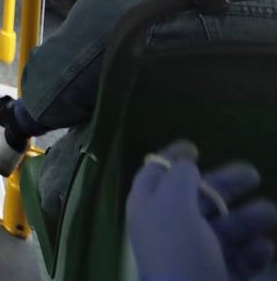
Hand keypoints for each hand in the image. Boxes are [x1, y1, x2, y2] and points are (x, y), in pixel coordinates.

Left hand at [127, 143, 276, 280]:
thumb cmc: (179, 250)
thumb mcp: (173, 204)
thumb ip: (179, 177)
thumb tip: (185, 163)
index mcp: (149, 208)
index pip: (154, 174)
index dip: (171, 157)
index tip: (194, 146)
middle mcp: (169, 229)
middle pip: (197, 198)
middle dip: (225, 185)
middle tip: (253, 173)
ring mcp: (194, 255)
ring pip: (224, 229)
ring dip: (249, 218)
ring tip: (270, 214)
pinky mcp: (217, 277)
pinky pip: (238, 259)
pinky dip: (253, 252)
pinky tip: (264, 248)